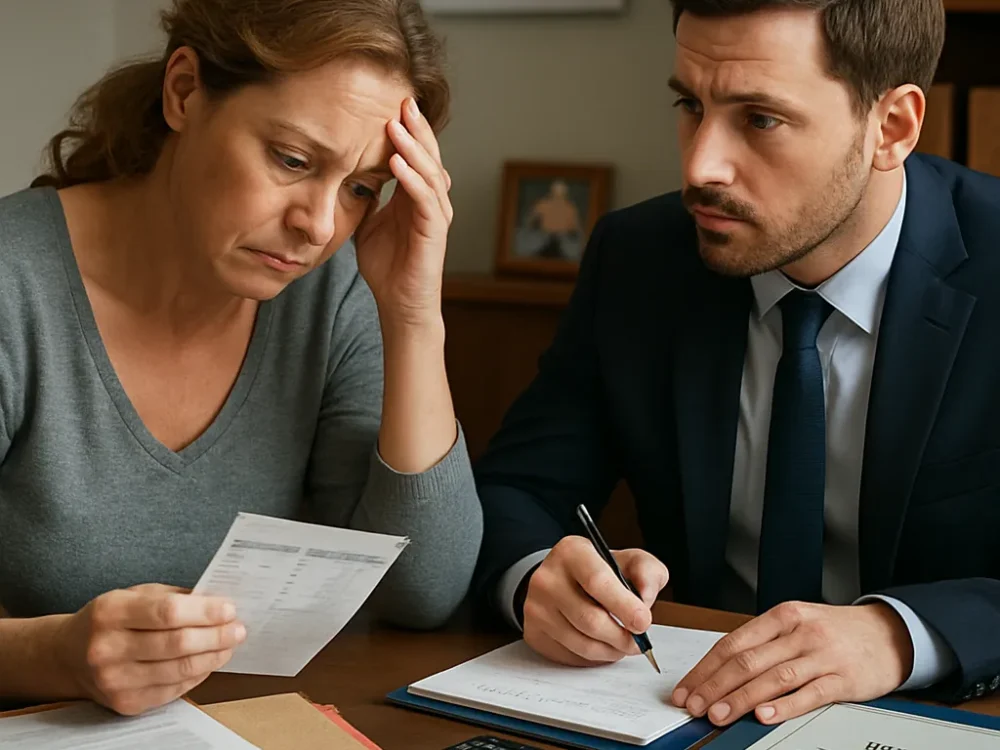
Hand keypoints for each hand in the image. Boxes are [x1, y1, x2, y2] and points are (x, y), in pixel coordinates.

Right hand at [54, 584, 245, 714]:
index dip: (204, 612)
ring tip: (229, 644)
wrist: (68, 656)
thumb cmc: (110, 620)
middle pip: (177, 644)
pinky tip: (208, 661)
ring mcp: (115, 680)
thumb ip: (174, 597)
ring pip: (180, 670)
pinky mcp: (126, 703)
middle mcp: (108, 648)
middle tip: (238, 628)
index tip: (229, 609)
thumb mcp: (135, 595)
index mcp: (110, 612)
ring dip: (214, 656)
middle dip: (217, 635)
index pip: (167, 612)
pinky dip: (199, 674)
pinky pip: (174, 689)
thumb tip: (218, 603)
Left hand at [354, 96, 452, 328]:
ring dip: (413, 148)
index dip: (406, 130)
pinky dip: (413, 179)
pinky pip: (425, 199)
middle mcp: (432, 201)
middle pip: (428, 156)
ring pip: (430, 172)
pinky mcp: (434, 232)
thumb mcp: (368, 224)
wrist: (399, 304)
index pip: (416, 155)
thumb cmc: (387, 267)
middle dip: (416, 128)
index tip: (389, 104)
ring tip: (396, 125)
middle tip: (401, 100)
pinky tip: (397, 162)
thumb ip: (365, 198)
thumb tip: (345, 175)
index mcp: (416, 197)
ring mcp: (436, 216)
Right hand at [522, 536, 668, 666]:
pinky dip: (593, 658)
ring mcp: (536, 607)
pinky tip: (601, 645)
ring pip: (581, 643)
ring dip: (610, 651)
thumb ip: (647, 572)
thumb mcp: (629, 560)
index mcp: (571, 552)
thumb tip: (646, 600)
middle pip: (589, 619)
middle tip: (638, 641)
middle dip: (621, 637)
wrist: (563, 579)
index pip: (596, 582)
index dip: (624, 606)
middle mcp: (547, 578)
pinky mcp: (533, 632)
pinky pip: (569, 656)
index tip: (643, 622)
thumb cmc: (600, 572)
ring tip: (622, 644)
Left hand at [672, 601, 913, 726]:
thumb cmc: (835, 631)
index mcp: (782, 616)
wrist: (889, 633)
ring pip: (772, 678)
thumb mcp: (797, 624)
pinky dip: (783, 706)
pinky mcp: (843, 679)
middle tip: (694, 705)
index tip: (687, 688)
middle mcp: (799, 632)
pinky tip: (763, 716)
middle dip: (714, 686)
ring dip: (740, 699)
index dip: (706, 668)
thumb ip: (763, 644)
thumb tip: (720, 671)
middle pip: (747, 661)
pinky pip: (808, 693)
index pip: (733, 643)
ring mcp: (821, 655)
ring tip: (718, 715)